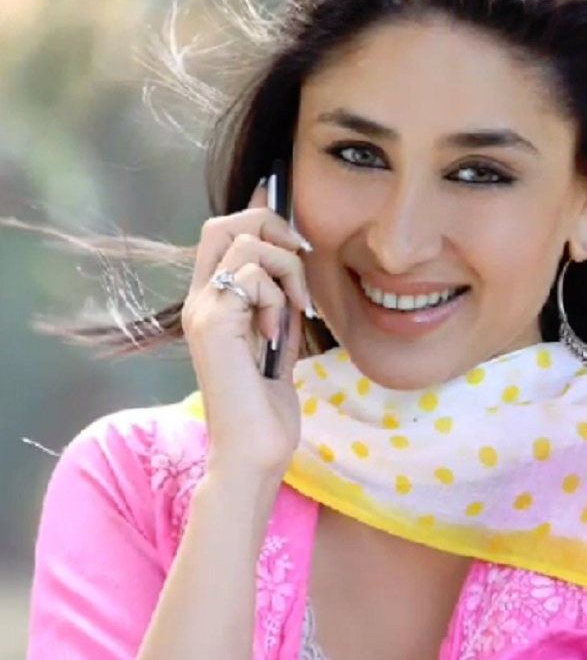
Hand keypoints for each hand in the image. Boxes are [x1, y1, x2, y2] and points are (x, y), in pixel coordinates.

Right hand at [181, 179, 313, 479]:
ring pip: (247, 243)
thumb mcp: (278, 340)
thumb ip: (278, 301)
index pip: (225, 234)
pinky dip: (277, 297)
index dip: (263, 221)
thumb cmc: (265, 407)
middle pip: (226, 223)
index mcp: (212, 303)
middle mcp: (200, 301)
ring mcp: (203, 310)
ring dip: (286, 269)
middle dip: (274, 230)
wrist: (253, 451)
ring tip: (294, 310)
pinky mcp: (213, 324)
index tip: (299, 245)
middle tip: (300, 264)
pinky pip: (252, 276)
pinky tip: (276, 334)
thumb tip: (294, 259)